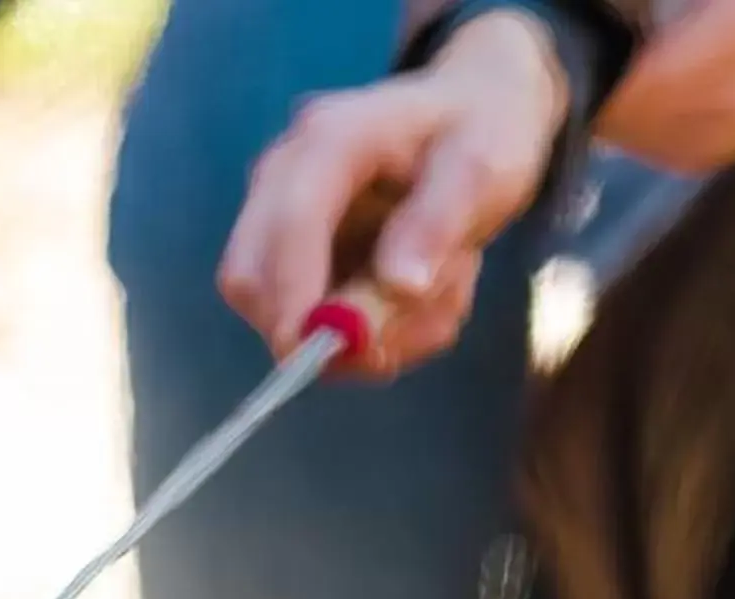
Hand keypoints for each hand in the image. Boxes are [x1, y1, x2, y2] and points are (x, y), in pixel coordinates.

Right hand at [219, 11, 568, 376]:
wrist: (467, 111)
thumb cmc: (479, 131)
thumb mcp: (485, 168)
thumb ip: (441, 222)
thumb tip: (400, 287)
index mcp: (330, 139)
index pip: (288, 222)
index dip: (295, 294)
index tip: (326, 352)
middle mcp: (283, 174)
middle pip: (249, 276)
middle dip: (316, 328)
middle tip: (398, 345)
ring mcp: (276, 216)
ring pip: (276, 311)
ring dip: (358, 331)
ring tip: (436, 292)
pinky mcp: (288, 255)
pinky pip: (302, 321)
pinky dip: (363, 332)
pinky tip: (413, 296)